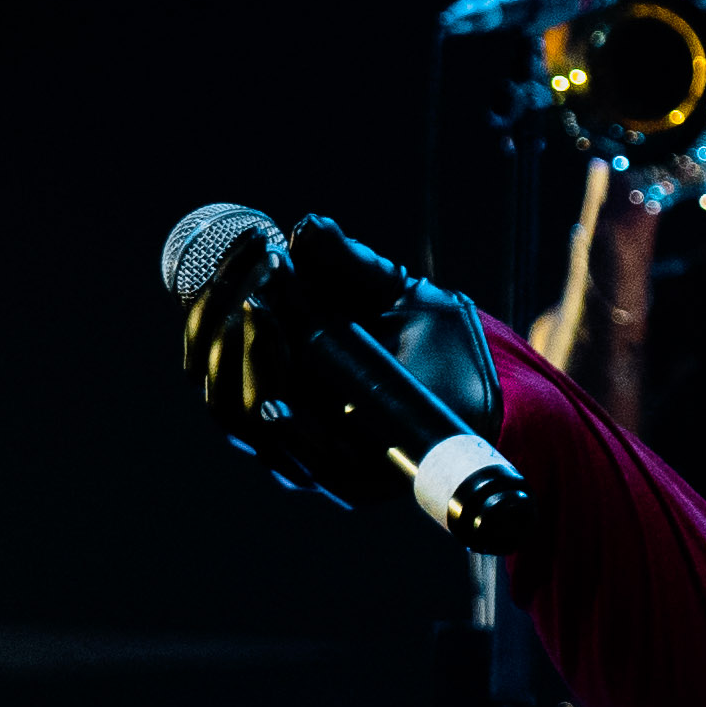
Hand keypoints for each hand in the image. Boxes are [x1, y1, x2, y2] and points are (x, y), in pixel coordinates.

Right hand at [184, 216, 510, 509]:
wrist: (495, 388)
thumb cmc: (434, 339)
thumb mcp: (391, 290)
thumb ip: (349, 262)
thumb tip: (306, 228)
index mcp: (274, 361)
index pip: (212, 335)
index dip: (213, 292)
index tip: (249, 246)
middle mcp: (278, 406)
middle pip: (210, 376)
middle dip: (221, 328)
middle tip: (254, 287)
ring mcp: (305, 445)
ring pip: (237, 417)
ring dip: (243, 367)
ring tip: (262, 317)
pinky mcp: (342, 478)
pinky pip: (293, 460)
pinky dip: (282, 429)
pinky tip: (277, 405)